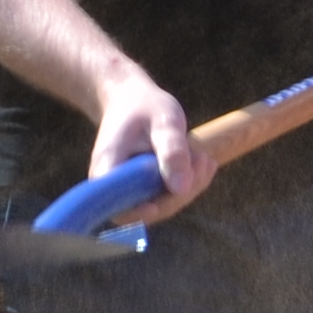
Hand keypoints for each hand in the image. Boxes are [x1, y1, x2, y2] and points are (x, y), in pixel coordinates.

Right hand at [87, 64, 207, 216]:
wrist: (130, 99)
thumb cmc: (144, 106)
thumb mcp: (164, 121)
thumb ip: (172, 151)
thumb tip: (182, 189)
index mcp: (107, 168)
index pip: (119, 206)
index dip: (140, 212)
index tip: (162, 203)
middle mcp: (114, 186)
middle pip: (147, 209)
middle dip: (180, 193)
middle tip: (202, 160)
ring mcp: (129, 190)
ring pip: (163, 206)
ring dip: (189, 186)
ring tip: (203, 156)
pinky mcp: (144, 189)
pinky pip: (168, 196)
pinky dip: (189, 183)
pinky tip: (204, 163)